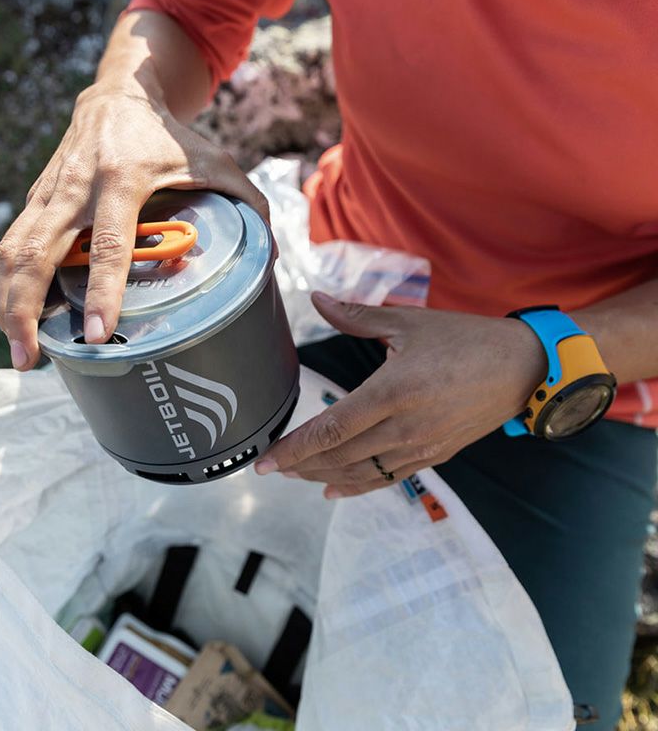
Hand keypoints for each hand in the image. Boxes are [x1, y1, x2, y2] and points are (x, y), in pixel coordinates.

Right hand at [0, 70, 267, 370]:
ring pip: (12, 253)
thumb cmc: (169, 135)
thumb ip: (248, 203)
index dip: (103, 292)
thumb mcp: (215, 160)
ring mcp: (49, 193)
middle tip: (31, 360)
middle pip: (35, 255)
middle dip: (24, 311)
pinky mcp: (36, 198)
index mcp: (121, 180)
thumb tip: (275, 257)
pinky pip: (11, 246)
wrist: (118, 94)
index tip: (98, 335)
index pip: (108, 245)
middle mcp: (76, 188)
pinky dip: (6, 285)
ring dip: (6, 305)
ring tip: (20, 352)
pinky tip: (14, 318)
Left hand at [255, 292, 546, 498]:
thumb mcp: (409, 323)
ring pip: (361, 473)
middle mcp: (403, 428)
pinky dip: (358, 487)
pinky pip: (388, 478)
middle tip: (272, 468)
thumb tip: (316, 299)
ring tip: (297, 476)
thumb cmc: (465, 340)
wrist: (523, 369)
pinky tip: (335, 490)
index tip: (265, 462)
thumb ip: (357, 317)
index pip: (331, 429)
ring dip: (324, 477)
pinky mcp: (434, 456)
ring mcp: (421, 448)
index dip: (294, 449)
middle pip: (339, 457)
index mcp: (391, 392)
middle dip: (301, 465)